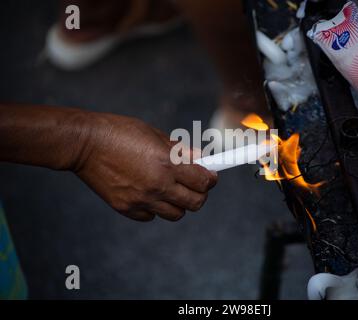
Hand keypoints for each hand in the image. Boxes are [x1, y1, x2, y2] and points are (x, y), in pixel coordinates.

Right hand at [74, 114, 216, 221]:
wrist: (84, 144)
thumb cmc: (119, 132)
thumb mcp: (154, 134)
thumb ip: (181, 150)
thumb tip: (201, 159)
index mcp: (167, 164)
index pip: (204, 181)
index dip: (211, 179)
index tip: (211, 176)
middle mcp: (158, 185)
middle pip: (196, 203)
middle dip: (200, 194)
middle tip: (195, 185)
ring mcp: (141, 200)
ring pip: (176, 214)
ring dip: (179, 203)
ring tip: (170, 189)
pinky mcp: (126, 208)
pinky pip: (151, 216)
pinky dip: (155, 208)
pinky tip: (148, 193)